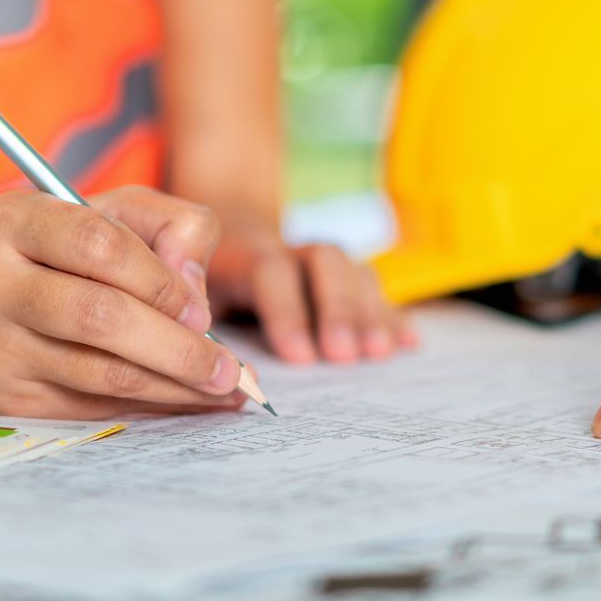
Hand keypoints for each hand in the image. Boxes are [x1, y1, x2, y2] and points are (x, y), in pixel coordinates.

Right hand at [0, 186, 255, 418]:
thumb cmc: (51, 254)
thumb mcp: (104, 212)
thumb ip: (167, 223)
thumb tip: (195, 288)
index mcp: (12, 221)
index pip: (98, 244)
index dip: (160, 280)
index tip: (201, 309)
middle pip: (99, 317)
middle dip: (177, 348)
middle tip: (231, 369)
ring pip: (100, 375)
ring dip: (174, 387)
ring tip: (226, 390)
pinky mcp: (2, 401)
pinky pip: (92, 408)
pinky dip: (149, 407)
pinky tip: (187, 402)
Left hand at [205, 211, 415, 364]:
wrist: (230, 237)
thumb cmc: (205, 287)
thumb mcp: (190, 298)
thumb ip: (203, 324)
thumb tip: (215, 364)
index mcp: (243, 256)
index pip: (270, 271)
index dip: (286, 311)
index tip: (297, 357)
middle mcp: (289, 251)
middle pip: (322, 262)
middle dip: (337, 308)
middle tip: (344, 356)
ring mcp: (321, 262)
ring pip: (352, 270)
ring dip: (369, 312)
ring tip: (379, 353)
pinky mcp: (344, 277)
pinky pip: (374, 289)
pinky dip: (392, 315)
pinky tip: (409, 342)